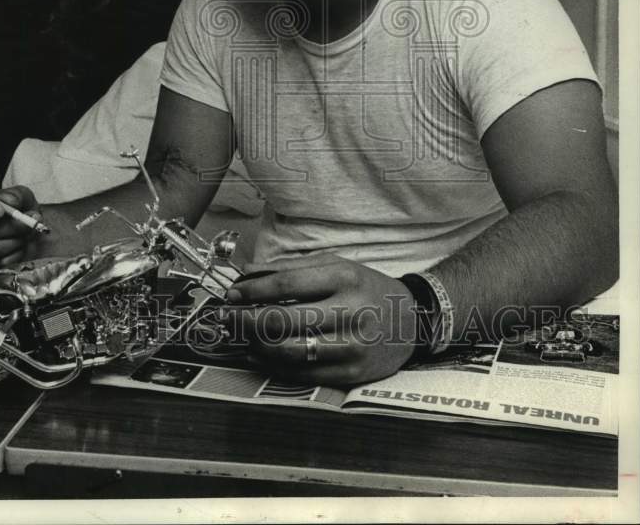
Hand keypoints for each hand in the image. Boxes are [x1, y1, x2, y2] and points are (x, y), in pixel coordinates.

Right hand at [0, 185, 43, 267]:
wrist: (14, 225)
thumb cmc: (10, 207)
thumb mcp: (15, 194)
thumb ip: (16, 194)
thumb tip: (11, 202)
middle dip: (12, 226)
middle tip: (30, 221)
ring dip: (16, 240)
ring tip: (27, 231)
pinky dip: (15, 253)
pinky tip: (19, 243)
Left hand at [224, 255, 415, 385]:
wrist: (412, 320)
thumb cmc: (366, 288)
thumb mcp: (336, 265)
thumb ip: (291, 267)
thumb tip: (247, 272)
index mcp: (344, 278)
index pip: (287, 284)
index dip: (253, 291)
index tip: (232, 293)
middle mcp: (350, 312)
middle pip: (283, 320)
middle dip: (246, 320)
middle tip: (227, 317)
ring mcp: (351, 346)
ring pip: (289, 351)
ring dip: (256, 345)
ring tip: (241, 337)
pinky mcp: (351, 374)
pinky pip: (303, 374)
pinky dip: (274, 366)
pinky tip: (260, 355)